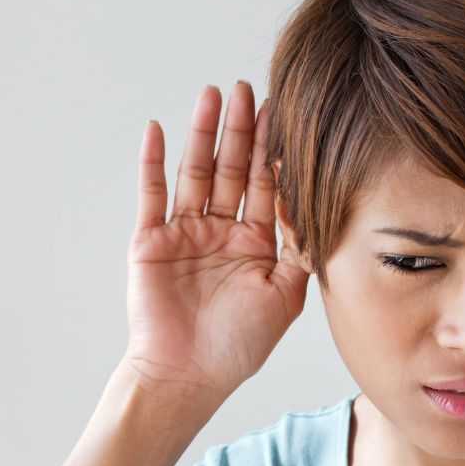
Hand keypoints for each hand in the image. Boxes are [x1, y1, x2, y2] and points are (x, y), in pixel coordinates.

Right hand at [123, 82, 310, 397]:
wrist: (186, 376)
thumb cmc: (237, 345)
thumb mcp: (286, 295)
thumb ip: (301, 249)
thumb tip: (314, 203)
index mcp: (255, 243)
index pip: (265, 185)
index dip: (273, 150)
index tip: (282, 113)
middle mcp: (221, 231)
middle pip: (231, 169)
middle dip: (240, 130)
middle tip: (246, 89)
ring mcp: (185, 233)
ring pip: (195, 173)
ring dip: (202, 134)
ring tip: (211, 96)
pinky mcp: (150, 240)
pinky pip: (151, 195)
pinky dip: (153, 162)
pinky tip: (160, 130)